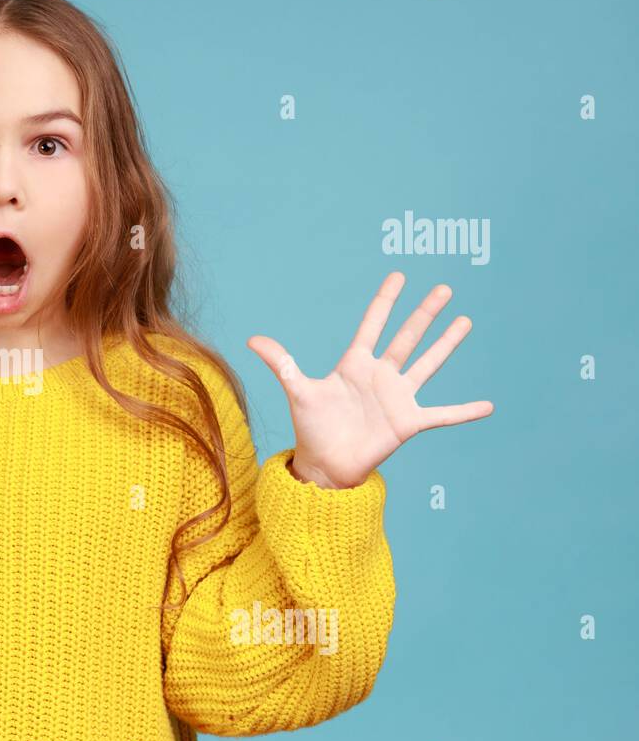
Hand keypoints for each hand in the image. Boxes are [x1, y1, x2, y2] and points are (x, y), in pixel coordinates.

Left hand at [245, 271, 493, 489]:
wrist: (325, 464)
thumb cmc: (311, 427)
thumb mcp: (298, 391)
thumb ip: (282, 363)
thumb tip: (251, 339)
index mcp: (355, 364)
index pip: (373, 325)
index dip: (385, 301)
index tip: (398, 275)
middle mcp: (380, 375)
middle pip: (406, 336)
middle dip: (424, 312)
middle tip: (444, 288)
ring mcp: (398, 397)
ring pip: (428, 363)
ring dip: (446, 343)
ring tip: (465, 320)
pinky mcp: (409, 422)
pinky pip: (443, 414)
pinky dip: (465, 411)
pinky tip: (488, 405)